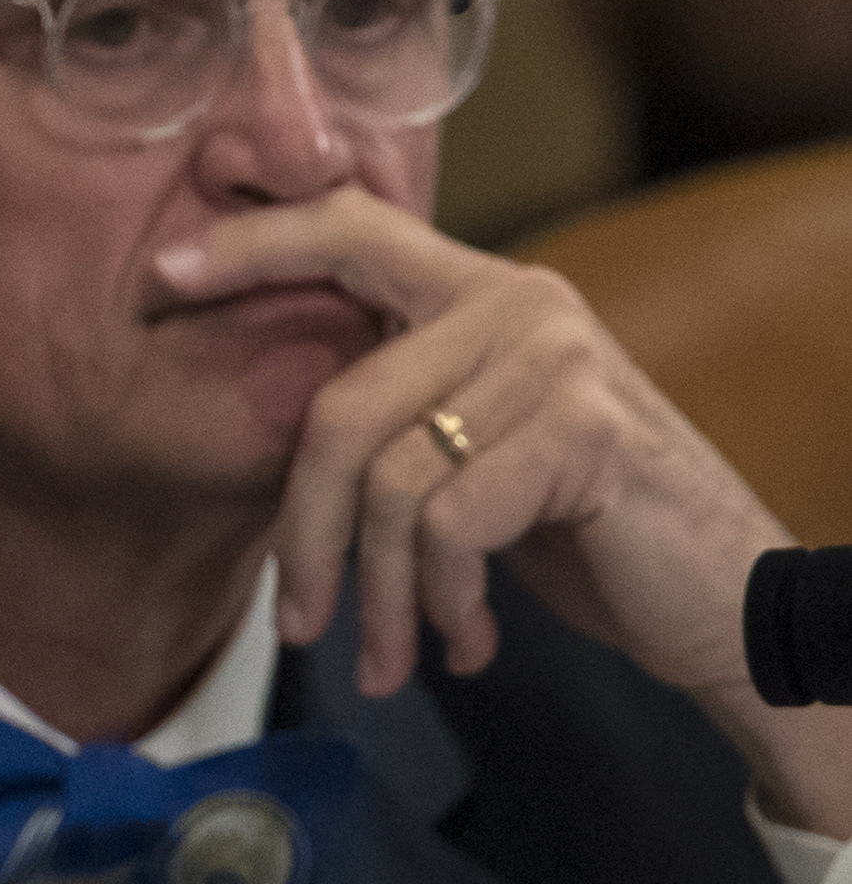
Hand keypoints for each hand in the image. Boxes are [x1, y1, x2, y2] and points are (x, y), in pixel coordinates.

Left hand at [159, 192, 851, 832]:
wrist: (723, 596)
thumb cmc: (579, 527)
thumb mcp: (476, 448)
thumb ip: (399, 406)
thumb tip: (261, 417)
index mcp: (481, 290)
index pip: (348, 229)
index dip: (251, 248)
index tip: (161, 281)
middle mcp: (519, 304)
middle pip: (338, 411)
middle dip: (301, 537)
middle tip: (297, 622)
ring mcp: (557, 361)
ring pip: (388, 484)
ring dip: (379, 597)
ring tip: (393, 655)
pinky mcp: (584, 433)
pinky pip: (448, 524)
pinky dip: (443, 601)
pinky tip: (465, 641)